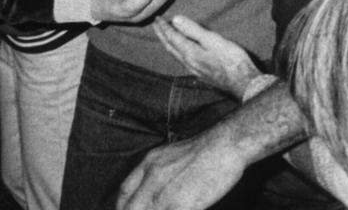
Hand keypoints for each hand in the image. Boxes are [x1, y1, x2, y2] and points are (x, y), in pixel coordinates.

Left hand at [117, 121, 246, 209]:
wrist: (224, 144)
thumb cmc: (203, 151)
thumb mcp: (169, 155)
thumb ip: (156, 171)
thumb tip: (150, 190)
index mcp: (148, 163)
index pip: (124, 191)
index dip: (122, 207)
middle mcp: (152, 177)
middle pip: (130, 208)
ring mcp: (165, 192)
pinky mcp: (181, 204)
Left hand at [154, 15, 259, 96]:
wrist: (245, 84)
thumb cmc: (232, 60)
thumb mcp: (213, 40)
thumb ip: (194, 30)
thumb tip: (175, 19)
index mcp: (190, 53)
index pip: (172, 37)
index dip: (164, 27)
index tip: (157, 18)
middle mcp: (189, 63)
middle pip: (170, 47)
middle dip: (162, 35)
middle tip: (156, 24)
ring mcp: (195, 70)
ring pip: (175, 54)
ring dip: (168, 43)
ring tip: (164, 35)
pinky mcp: (202, 74)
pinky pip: (183, 60)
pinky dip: (177, 51)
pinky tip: (181, 52)